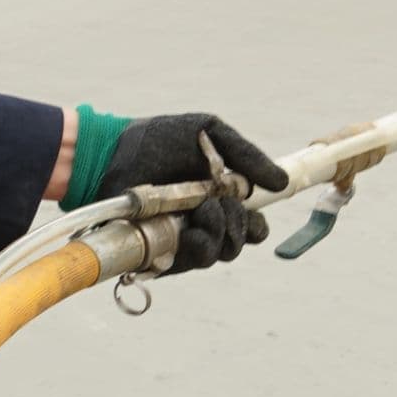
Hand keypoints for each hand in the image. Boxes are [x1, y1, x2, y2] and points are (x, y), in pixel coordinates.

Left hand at [87, 111, 285, 272]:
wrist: (114, 154)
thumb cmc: (159, 140)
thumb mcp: (211, 133)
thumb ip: (248, 156)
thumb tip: (282, 182)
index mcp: (220, 197)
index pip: (252, 224)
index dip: (257, 222)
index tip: (252, 205)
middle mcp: (205, 221)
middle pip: (241, 242)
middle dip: (240, 225)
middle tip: (220, 203)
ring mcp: (184, 238)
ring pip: (221, 253)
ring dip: (221, 234)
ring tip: (203, 211)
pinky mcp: (163, 253)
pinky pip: (192, 263)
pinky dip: (198, 246)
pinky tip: (189, 228)